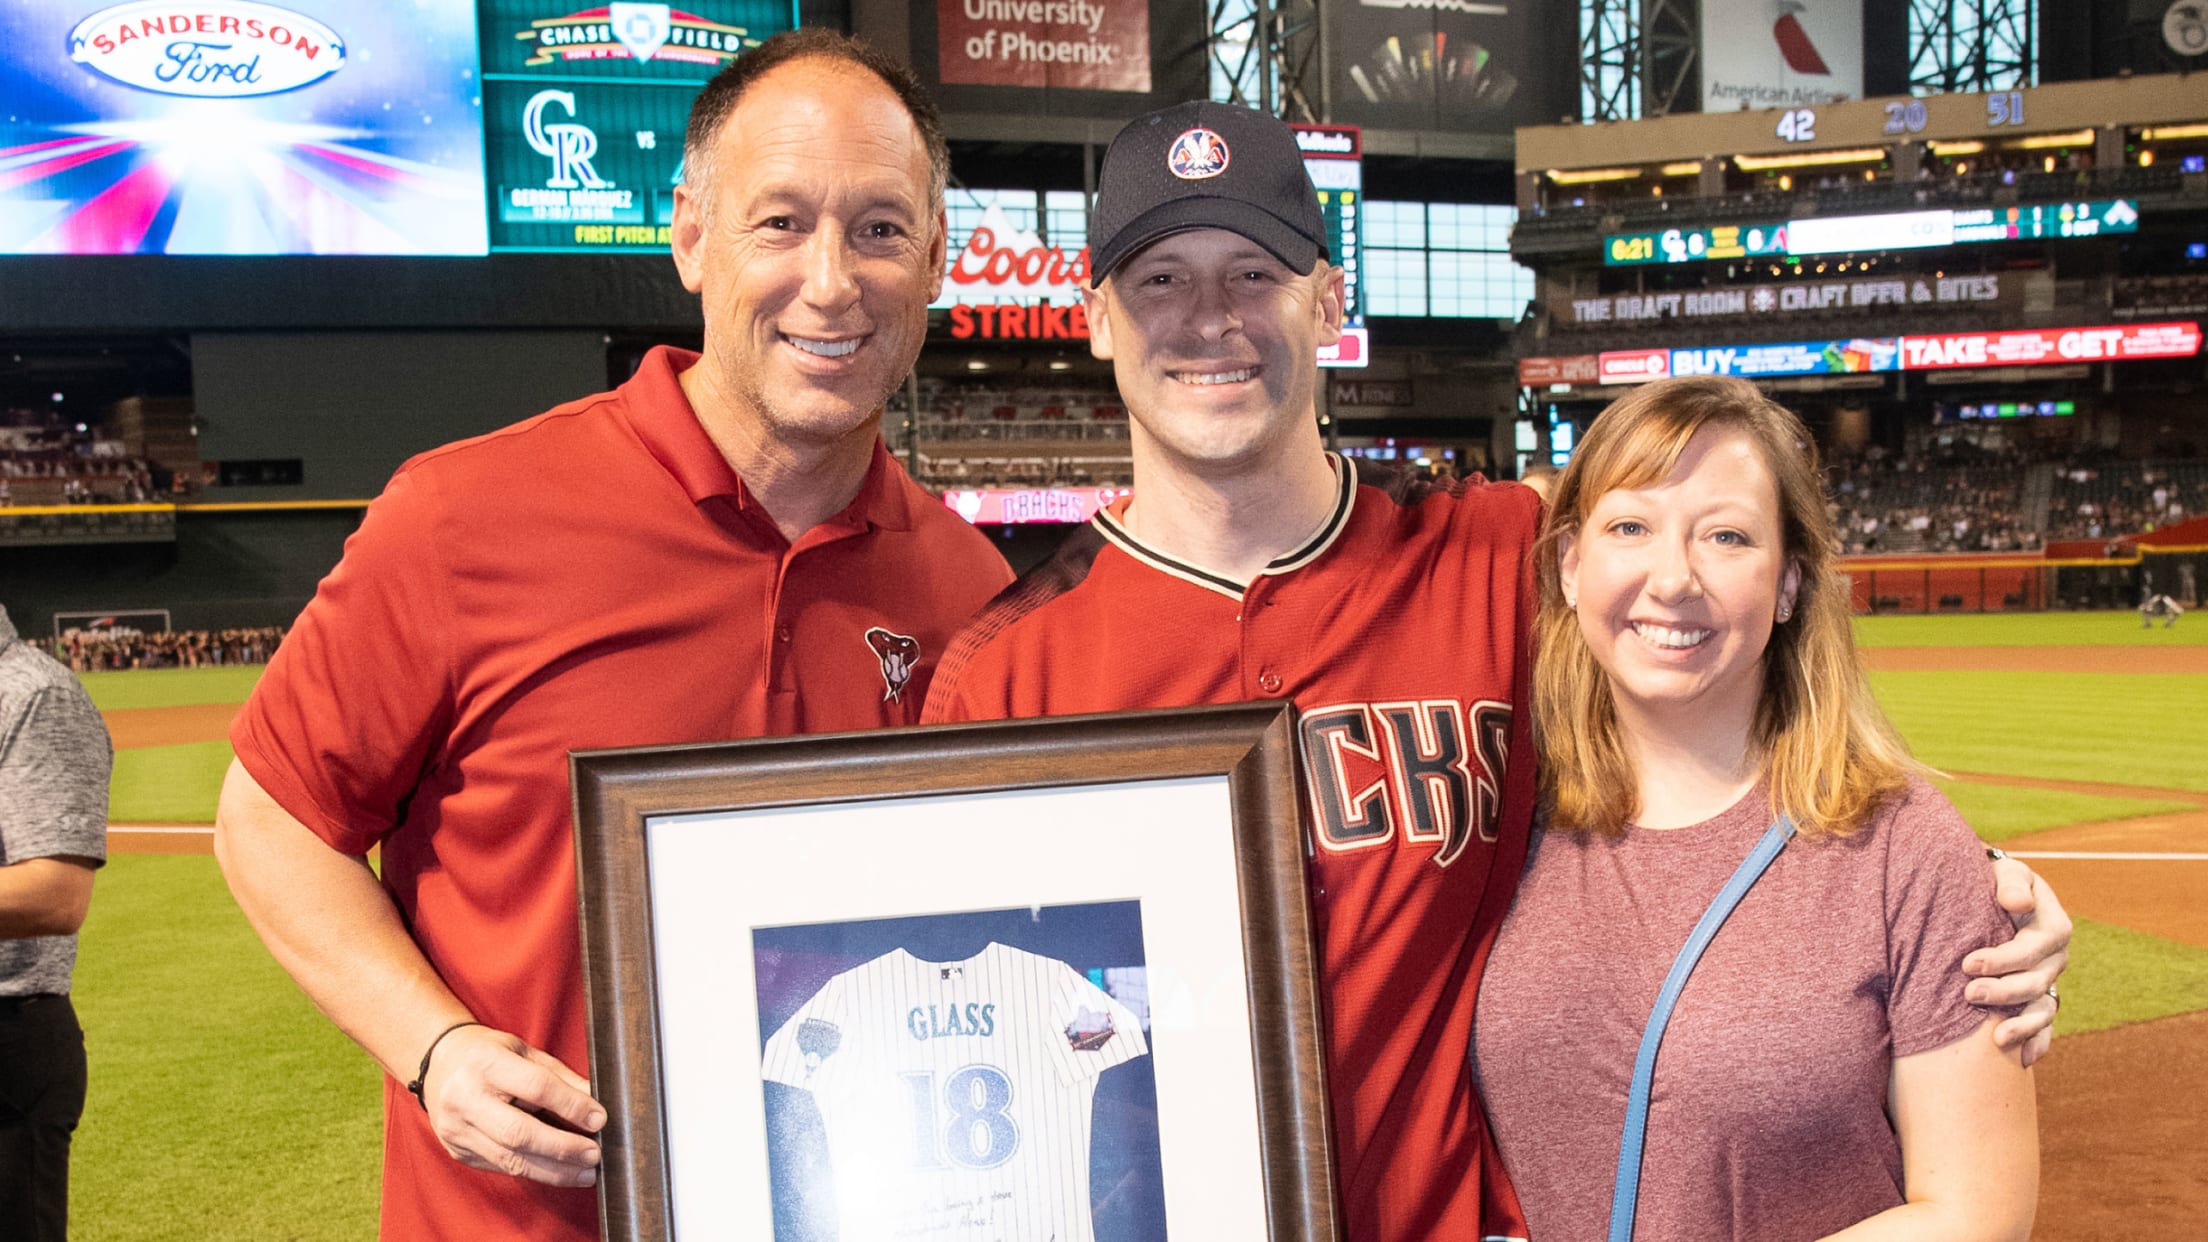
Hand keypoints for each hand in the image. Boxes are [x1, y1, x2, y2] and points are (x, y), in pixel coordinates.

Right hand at [419, 1024, 605, 1185]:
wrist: (439, 1065)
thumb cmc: (487, 1055)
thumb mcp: (523, 1051)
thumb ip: (559, 1077)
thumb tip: (596, 1104)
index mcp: (485, 1063)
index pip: (536, 1087)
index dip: (571, 1106)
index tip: (599, 1119)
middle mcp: (466, 1098)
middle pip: (519, 1133)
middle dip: (562, 1148)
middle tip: (594, 1155)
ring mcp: (458, 1129)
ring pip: (511, 1159)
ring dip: (553, 1171)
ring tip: (585, 1174)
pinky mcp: (458, 1151)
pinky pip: (502, 1167)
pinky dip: (534, 1171)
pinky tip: (559, 1172)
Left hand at [1963, 856, 2071, 1066]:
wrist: (1990, 895)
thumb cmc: (1995, 880)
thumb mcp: (2006, 873)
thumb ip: (2011, 883)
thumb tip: (2017, 903)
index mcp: (2053, 926)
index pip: (2032, 948)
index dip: (2003, 959)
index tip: (1968, 963)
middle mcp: (2055, 957)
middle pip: (2036, 981)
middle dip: (2004, 992)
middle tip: (1968, 994)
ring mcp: (2049, 980)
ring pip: (2043, 1009)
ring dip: (2022, 1025)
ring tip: (1996, 1039)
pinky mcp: (2038, 996)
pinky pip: (2044, 1024)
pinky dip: (2038, 1042)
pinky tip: (2025, 1060)